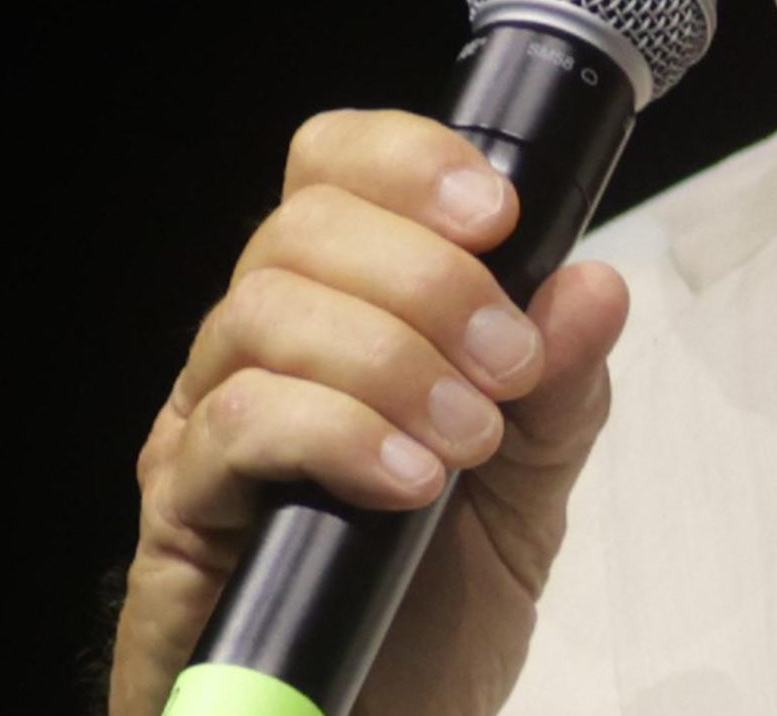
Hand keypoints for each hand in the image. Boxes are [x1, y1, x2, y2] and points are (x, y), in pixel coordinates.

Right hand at [111, 110, 631, 715]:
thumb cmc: (430, 615)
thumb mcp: (527, 492)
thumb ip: (559, 391)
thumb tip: (594, 287)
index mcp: (337, 313)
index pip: (333, 169)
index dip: (409, 161)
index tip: (500, 212)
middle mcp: (257, 351)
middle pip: (302, 227)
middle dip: (428, 277)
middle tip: (508, 361)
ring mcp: (207, 426)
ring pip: (263, 311)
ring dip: (390, 358)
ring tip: (467, 438)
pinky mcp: (182, 510)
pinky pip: (237, 424)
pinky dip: (338, 434)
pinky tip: (409, 481)